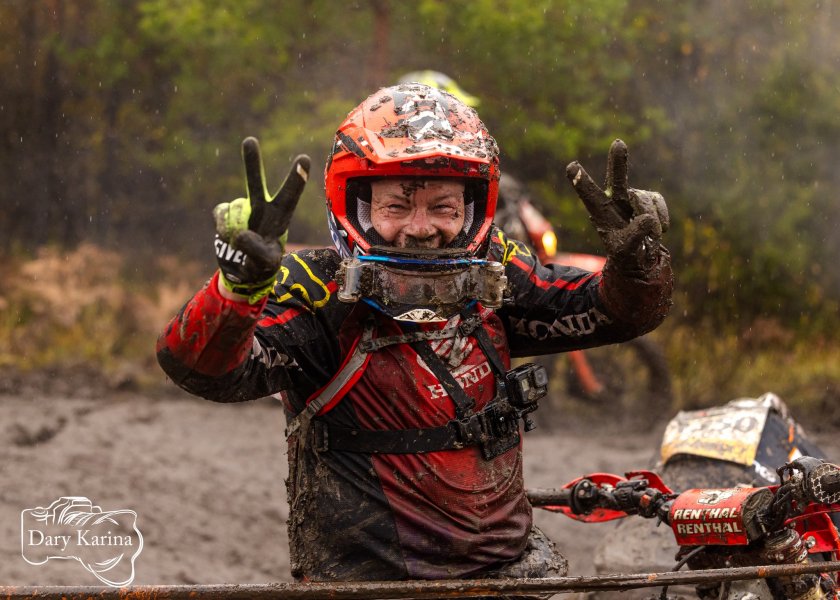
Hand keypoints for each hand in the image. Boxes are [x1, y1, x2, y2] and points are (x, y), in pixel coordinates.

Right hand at [213, 137, 309, 302]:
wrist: (242, 271)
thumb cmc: (263, 266)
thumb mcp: (266, 263)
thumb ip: (255, 250)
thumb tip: (240, 232)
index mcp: (280, 216)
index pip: (290, 195)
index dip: (296, 178)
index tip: (304, 159)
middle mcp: (262, 207)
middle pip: (256, 182)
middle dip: (252, 162)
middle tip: (249, 140)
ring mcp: (243, 208)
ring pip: (234, 207)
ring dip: (233, 226)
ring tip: (240, 243)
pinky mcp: (226, 213)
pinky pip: (220, 212)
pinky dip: (221, 226)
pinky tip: (228, 237)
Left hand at [566, 140, 668, 273]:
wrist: (639, 255)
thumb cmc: (625, 253)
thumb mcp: (626, 250)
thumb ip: (634, 235)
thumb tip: (648, 218)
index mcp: (599, 211)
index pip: (588, 194)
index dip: (581, 181)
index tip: (571, 166)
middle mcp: (614, 199)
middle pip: (617, 178)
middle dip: (619, 162)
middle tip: (618, 143)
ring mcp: (632, 197)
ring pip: (644, 201)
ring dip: (651, 221)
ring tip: (652, 238)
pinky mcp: (649, 198)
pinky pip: (657, 202)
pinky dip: (661, 217)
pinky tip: (662, 229)